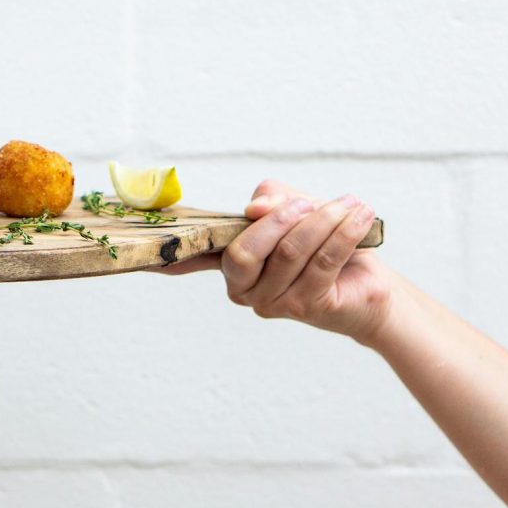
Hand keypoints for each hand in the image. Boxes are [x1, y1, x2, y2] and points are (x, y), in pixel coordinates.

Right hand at [160, 180, 394, 344]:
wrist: (366, 280)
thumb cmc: (323, 241)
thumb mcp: (295, 208)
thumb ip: (273, 200)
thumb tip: (256, 209)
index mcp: (228, 262)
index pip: (190, 261)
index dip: (164, 262)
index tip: (142, 260)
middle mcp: (242, 288)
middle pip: (244, 252)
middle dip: (279, 220)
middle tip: (308, 202)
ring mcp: (271, 302)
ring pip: (291, 252)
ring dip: (325, 220)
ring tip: (350, 204)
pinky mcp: (306, 306)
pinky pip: (323, 261)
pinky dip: (344, 233)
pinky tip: (360, 217)